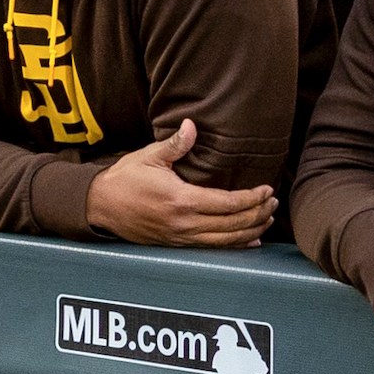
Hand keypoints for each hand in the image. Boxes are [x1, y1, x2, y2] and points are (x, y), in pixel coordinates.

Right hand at [83, 119, 277, 246]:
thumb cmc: (123, 179)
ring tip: (267, 220)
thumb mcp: (148, 157)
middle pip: (233, 224)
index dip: (252, 198)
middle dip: (257, 214)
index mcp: (181, 200)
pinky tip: (249, 241)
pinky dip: (234, 245)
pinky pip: (212, 248)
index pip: (228, 203)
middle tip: (273, 203)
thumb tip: (192, 125)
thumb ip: (175, 144)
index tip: (266, 189)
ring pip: (226, 240)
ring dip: (250, 230)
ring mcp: (180, 237)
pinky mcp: (176, 244)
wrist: (100, 206)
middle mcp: (184, 223)